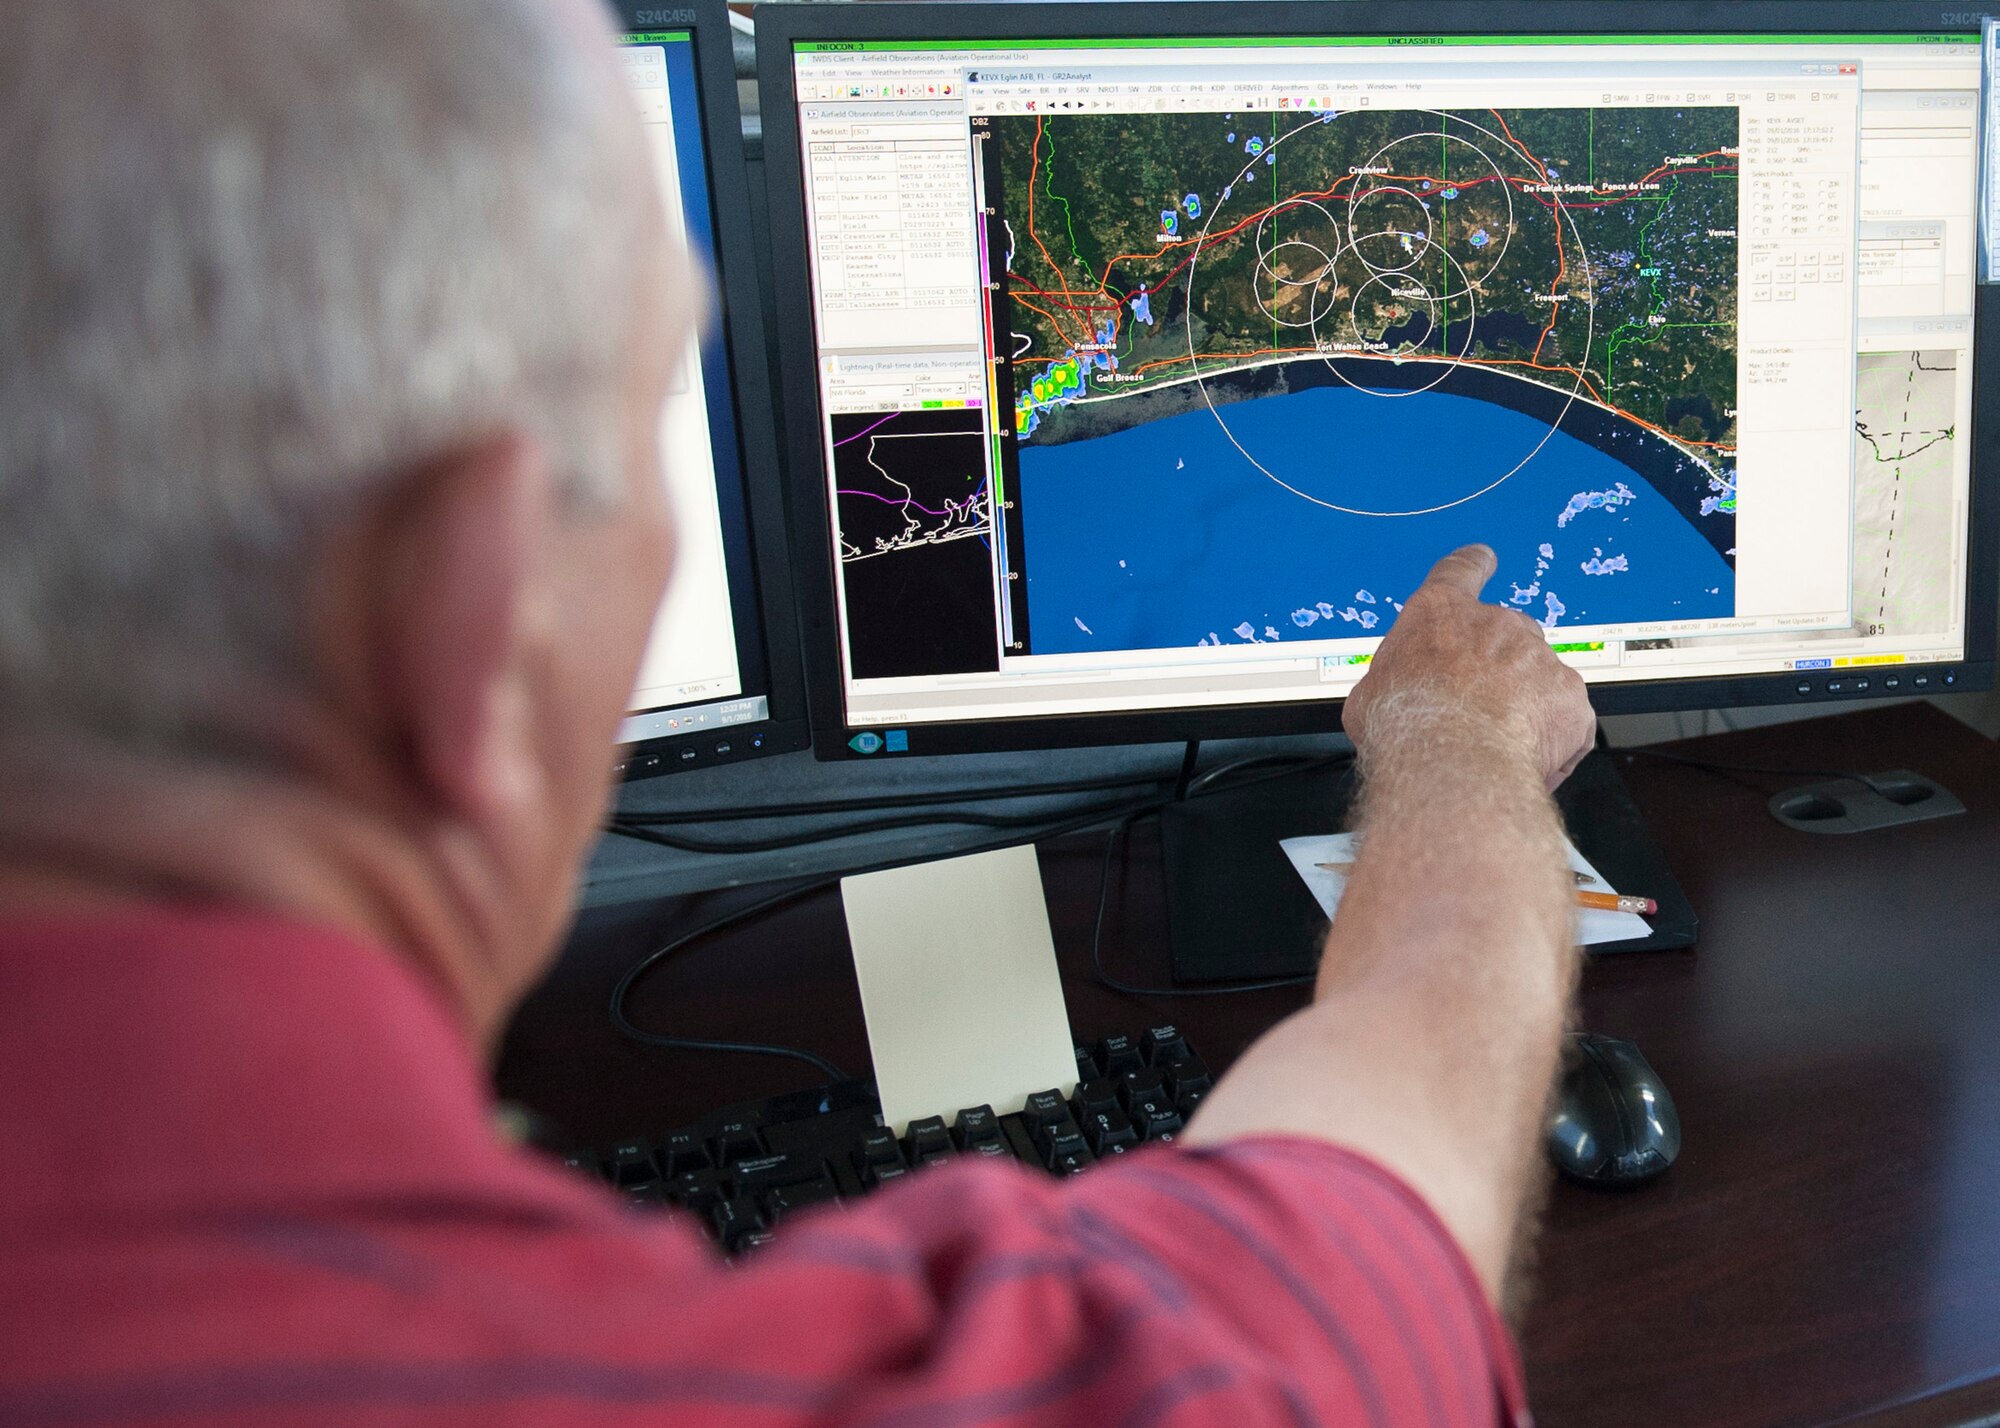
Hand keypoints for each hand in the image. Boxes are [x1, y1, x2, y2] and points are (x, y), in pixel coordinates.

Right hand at [1343, 545, 1594, 788]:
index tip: (1484, 559)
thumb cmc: (1404, 725)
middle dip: (1498, 669)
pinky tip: (1526, 760)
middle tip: (1477, 709)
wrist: (1447, 760)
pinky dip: (1553, 740)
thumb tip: (1394, 696)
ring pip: (1538, 680)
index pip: (1460, 572)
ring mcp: (1538, 659)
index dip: (1474, 564)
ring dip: (1524, 708)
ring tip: (1496, 746)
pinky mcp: (1569, 697)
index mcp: (1439, 613)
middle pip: (1507, 636)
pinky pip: (1567, 719)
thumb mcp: (1372, 693)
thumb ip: (1396, 679)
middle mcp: (1495, 625)